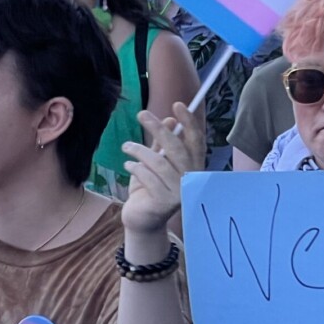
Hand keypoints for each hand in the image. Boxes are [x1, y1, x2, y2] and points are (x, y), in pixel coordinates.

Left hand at [120, 102, 204, 235]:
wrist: (141, 219)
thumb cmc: (150, 186)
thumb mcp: (156, 161)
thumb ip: (163, 144)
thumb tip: (170, 120)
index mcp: (192, 166)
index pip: (196, 141)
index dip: (190, 122)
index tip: (177, 105)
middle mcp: (190, 180)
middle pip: (177, 148)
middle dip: (158, 129)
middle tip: (141, 114)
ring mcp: (179, 193)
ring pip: (159, 162)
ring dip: (139, 150)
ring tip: (126, 147)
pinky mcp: (164, 203)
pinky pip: (147, 177)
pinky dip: (135, 168)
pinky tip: (128, 166)